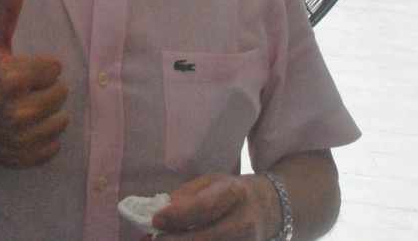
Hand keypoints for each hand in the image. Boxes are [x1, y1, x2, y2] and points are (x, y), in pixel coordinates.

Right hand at [0, 0, 68, 168]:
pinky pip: (55, 144)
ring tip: (26, 107)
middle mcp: (19, 111)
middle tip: (23, 89)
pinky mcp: (26, 157)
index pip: (55, 66)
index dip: (40, 66)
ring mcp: (23, 138)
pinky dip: (44, 136)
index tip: (22, 70)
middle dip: (44, 88)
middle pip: (61, 92)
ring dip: (47, 112)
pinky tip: (26, 127)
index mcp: (12, 80)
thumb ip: (5, 12)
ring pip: (62, 119)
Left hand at [149, 172, 278, 239]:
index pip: (205, 207)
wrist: (268, 207)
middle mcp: (243, 222)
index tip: (154, 220)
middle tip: (150, 239)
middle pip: (204, 238)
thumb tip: (157, 211)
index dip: (178, 216)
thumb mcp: (210, 182)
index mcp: (234, 194)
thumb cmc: (231, 191)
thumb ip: (185, 196)